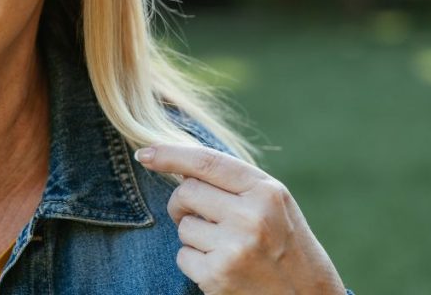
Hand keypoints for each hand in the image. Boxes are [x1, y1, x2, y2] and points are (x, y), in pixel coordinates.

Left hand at [135, 144, 344, 294]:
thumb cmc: (286, 243)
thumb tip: (177, 166)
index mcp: (266, 191)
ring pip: (183, 226)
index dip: (170, 154)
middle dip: (183, 203)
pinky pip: (183, 256)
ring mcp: (234, 248)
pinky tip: (222, 267)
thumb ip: (234, 183)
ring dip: (194, 235)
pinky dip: (194, 261)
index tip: (145, 154)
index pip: (206, 162)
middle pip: (186, 192)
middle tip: (201, 216)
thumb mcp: (273, 203)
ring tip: (225, 246)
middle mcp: (251, 216)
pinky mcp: (218, 276)